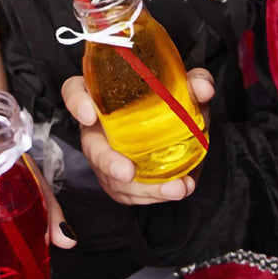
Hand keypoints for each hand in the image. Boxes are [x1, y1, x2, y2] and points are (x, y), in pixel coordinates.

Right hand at [61, 68, 214, 204]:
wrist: (177, 134)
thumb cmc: (169, 105)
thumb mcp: (183, 91)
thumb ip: (193, 83)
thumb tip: (202, 87)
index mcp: (101, 96)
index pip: (75, 91)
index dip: (76, 102)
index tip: (90, 114)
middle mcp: (97, 128)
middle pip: (91, 145)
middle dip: (107, 161)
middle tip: (127, 172)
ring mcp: (106, 157)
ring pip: (113, 177)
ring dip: (143, 188)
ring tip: (175, 188)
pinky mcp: (119, 182)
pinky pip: (131, 194)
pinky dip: (156, 196)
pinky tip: (178, 189)